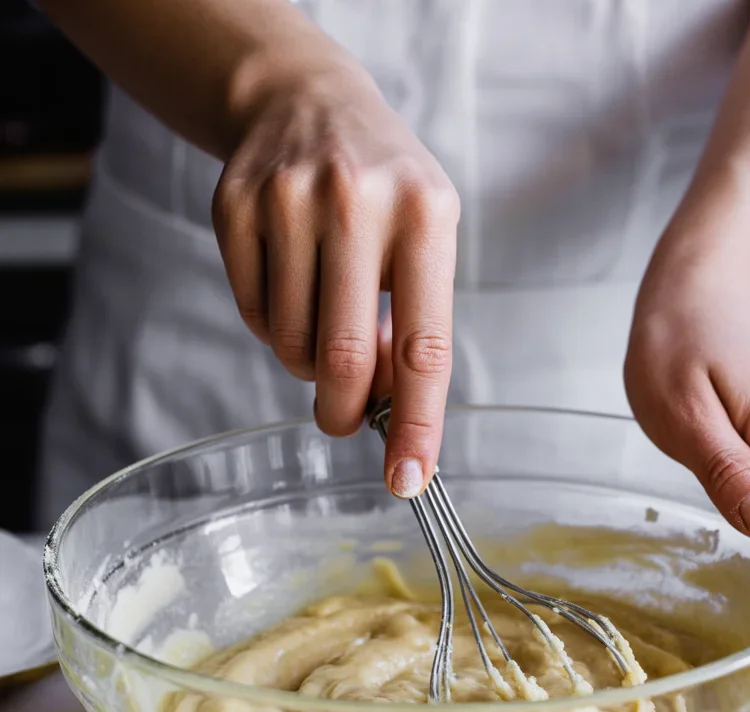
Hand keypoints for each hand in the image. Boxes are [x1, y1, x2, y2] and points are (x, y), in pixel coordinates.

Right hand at [211, 46, 459, 497]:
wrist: (305, 102)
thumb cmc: (384, 191)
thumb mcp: (425, 239)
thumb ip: (413, 322)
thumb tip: (389, 410)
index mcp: (424, 216)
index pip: (425, 348)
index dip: (418, 425)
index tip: (408, 481)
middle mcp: (356, 202)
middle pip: (342, 360)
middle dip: (344, 411)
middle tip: (344, 418)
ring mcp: (287, 201)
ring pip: (290, 344)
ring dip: (307, 363)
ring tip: (323, 321)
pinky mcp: (234, 207)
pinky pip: (252, 314)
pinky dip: (273, 327)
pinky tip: (290, 287)